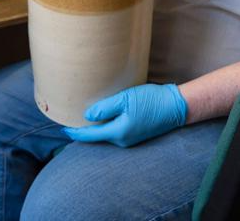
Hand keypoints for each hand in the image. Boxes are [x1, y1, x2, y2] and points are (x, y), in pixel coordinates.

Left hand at [63, 84, 187, 147]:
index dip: (76, 133)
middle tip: (72, 119)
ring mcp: (130, 138)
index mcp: (118, 132)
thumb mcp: (126, 99)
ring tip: (87, 116)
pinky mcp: (136, 133)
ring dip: (97, 126)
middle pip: (98, 136)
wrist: (176, 106)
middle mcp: (123, 140)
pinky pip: (116, 130)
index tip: (63, 130)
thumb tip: (87, 116)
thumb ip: (105, 108)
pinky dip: (108, 124)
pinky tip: (106, 115)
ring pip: (107, 133)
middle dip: (85, 129)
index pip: (91, 136)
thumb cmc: (151, 100)